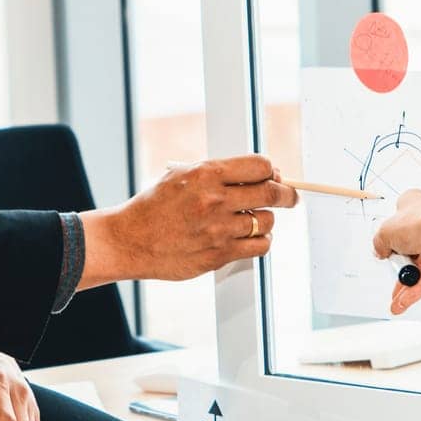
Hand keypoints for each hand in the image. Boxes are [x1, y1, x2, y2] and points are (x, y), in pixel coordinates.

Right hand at [77, 155, 298, 288]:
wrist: (130, 239)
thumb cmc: (155, 206)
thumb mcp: (181, 175)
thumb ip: (218, 172)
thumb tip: (259, 173)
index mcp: (206, 173)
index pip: (260, 165)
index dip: (271, 170)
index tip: (274, 176)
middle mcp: (215, 200)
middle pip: (272, 193)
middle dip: (287, 194)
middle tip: (290, 196)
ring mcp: (219, 229)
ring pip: (267, 221)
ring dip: (267, 220)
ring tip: (256, 219)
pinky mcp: (219, 254)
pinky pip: (259, 246)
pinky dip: (261, 241)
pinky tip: (251, 237)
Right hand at [371, 190, 420, 314]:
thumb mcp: (387, 231)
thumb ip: (380, 243)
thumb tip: (379, 252)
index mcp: (409, 207)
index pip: (396, 228)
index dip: (389, 245)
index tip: (384, 258)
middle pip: (408, 251)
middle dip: (399, 271)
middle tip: (392, 282)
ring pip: (420, 267)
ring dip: (407, 285)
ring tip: (396, 302)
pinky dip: (418, 289)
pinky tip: (405, 302)